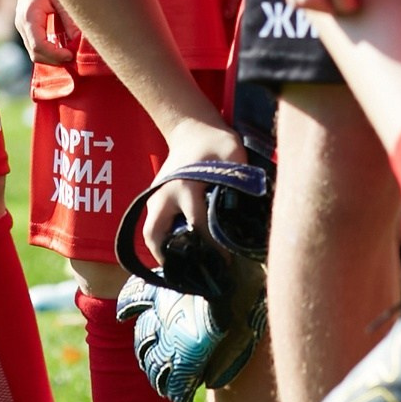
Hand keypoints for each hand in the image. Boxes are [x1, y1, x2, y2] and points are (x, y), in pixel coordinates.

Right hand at [15, 0, 76, 67]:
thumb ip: (69, 19)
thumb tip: (79, 42)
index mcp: (29, 17)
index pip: (39, 47)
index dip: (55, 56)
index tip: (71, 55)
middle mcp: (22, 24)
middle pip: (35, 53)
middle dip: (54, 60)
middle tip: (74, 57)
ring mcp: (23, 24)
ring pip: (34, 50)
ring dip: (51, 56)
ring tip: (71, 53)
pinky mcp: (27, 23)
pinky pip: (36, 42)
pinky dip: (49, 48)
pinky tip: (64, 46)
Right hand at [136, 117, 245, 269]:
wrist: (190, 128)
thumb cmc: (214, 142)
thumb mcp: (233, 153)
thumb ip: (240, 179)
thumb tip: (250, 212)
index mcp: (184, 185)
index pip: (197, 224)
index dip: (212, 247)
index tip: (226, 263)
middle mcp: (164, 195)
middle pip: (155, 235)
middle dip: (169, 257)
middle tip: (189, 274)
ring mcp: (154, 197)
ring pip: (150, 233)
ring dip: (162, 252)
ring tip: (184, 269)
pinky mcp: (154, 198)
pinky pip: (154, 226)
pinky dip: (162, 241)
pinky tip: (180, 253)